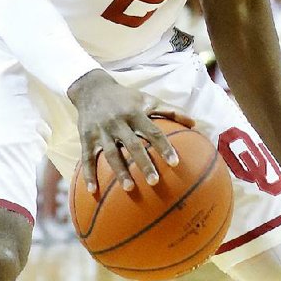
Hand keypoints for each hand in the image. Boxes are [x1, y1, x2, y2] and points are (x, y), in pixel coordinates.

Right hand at [68, 69, 193, 193]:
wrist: (92, 89)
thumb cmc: (126, 97)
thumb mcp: (147, 99)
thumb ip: (171, 111)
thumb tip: (195, 123)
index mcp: (134, 113)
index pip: (153, 132)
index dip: (164, 147)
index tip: (175, 163)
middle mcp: (118, 122)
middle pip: (132, 145)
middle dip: (143, 163)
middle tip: (155, 182)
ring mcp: (101, 131)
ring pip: (110, 154)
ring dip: (119, 171)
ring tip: (129, 188)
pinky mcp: (86, 137)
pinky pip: (87, 158)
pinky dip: (88, 174)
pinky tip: (92, 191)